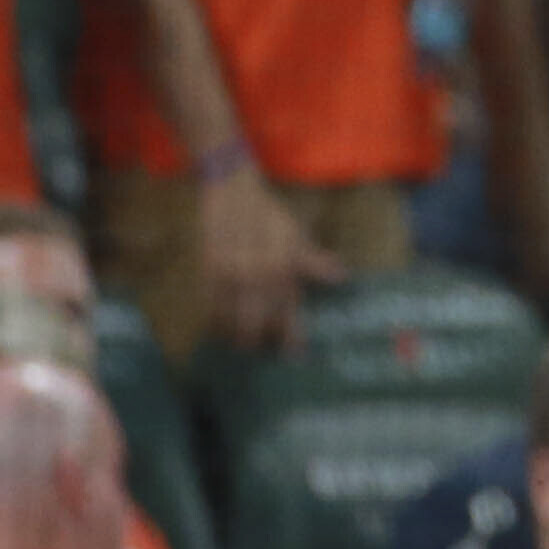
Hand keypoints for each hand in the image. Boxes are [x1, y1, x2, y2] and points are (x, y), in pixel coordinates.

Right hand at [199, 164, 341, 349]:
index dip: (291, 339)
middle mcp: (255, 277)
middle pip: (255, 326)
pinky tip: (221, 329)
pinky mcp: (207, 272)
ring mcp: (229, 276)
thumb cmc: (270, 215)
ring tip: (242, 345)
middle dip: (260, 344)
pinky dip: (216, 322)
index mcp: (282, 270)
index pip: (287, 314)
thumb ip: (314, 262)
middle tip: (264, 351)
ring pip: (230, 321)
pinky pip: (210, 307)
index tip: (294, 356)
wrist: (232, 192)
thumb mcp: (297, 235)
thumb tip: (341, 277)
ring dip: (237, 336)